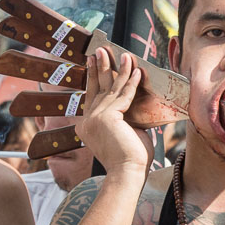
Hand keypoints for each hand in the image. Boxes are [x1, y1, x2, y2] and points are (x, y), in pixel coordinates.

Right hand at [74, 48, 151, 178]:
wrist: (128, 174)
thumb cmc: (129, 159)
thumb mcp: (122, 133)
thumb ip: (122, 117)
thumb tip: (131, 102)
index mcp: (87, 127)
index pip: (91, 96)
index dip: (94, 78)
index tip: (94, 61)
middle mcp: (88, 121)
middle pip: (97, 88)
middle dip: (100, 67)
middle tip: (100, 50)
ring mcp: (96, 118)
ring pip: (111, 89)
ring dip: (118, 69)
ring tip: (122, 53)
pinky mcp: (109, 117)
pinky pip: (124, 95)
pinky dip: (132, 82)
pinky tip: (136, 70)